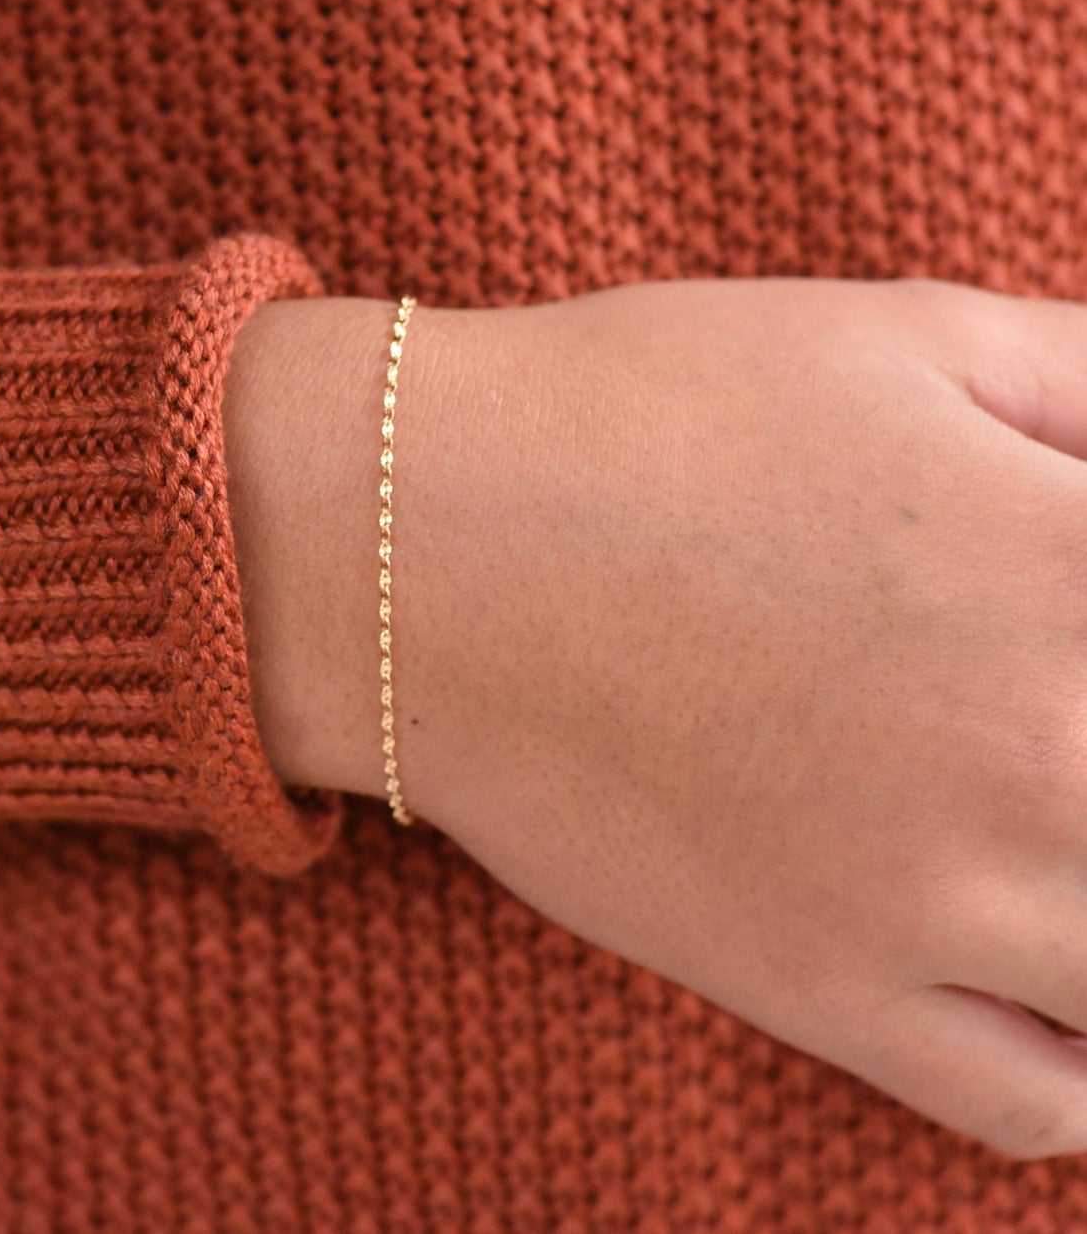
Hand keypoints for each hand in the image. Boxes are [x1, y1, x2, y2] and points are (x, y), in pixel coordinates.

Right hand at [223, 276, 1086, 1161]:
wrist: (420, 542)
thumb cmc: (643, 410)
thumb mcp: (902, 336)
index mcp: (1077, 570)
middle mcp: (1043, 759)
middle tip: (1064, 711)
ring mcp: (933, 903)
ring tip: (1054, 822)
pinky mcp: (821, 989)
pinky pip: (1041, 1105)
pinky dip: (1085, 1060)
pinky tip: (1053, 967)